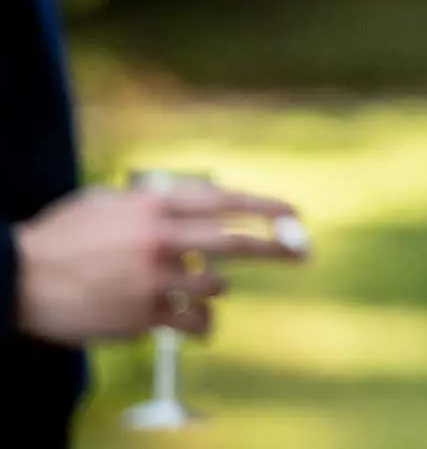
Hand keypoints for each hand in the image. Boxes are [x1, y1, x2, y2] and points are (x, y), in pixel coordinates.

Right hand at [12, 183, 304, 343]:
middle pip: (233, 242)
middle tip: (300, 253)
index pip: (221, 201)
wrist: (19, 279)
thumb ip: (153, 201)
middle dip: (274, 247)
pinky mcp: (142, 316)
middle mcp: (158, 241)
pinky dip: (200, 324)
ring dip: (214, 288)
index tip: (293, 213)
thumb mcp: (106, 202)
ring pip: (213, 285)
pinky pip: (190, 322)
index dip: (263, 206)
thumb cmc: (62, 238)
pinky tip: (200, 326)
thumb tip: (198, 200)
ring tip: (199, 290)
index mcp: (151, 207)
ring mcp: (152, 281)